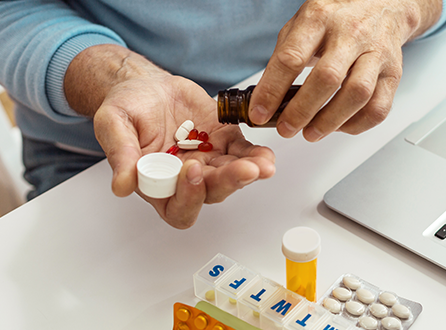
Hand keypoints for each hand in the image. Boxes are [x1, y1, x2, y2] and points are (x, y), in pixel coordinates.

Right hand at [65, 45, 275, 228]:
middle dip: (229, 181)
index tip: (192, 169)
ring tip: (263, 164)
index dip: (188, 196)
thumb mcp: (113, 123)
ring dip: (250, 171)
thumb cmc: (127, 107)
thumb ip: (120, 154)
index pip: (177, 207)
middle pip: (211, 192)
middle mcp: (186, 179)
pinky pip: (244, 153)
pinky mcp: (224, 142)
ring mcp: (208, 161)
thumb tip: (121, 186)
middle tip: (245, 170)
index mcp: (157, 184)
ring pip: (232, 175)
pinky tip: (265, 154)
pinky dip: (256, 154)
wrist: (146, 85)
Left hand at [248, 0, 441, 141]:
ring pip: (357, 95)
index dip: (272, 90)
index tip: (260, 112)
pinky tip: (340, 126)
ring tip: (311, 132)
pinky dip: (357, 124)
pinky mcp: (393, 73)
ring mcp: (376, 53)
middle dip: (302, 110)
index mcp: (320, 18)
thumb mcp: (303, 23)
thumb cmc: (337, 17)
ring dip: (331, 121)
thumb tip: (265, 97)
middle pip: (327, 78)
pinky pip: (379, 107)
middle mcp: (351, 34)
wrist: (383, 5)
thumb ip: (285, 55)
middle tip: (287, 128)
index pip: (292, 57)